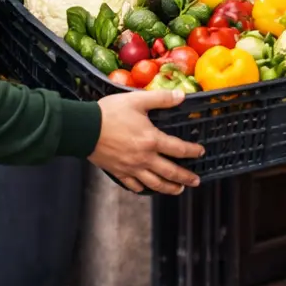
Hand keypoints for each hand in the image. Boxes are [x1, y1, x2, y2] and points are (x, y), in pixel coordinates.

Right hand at [91, 89, 205, 194]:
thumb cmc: (110, 113)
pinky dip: (142, 188)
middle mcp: (144, 158)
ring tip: (178, 190)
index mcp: (151, 140)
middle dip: (185, 177)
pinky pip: (133, 185)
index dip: (192, 151)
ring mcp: (131, 168)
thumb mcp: (137, 100)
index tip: (200, 152)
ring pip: (154, 183)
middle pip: (170, 172)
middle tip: (196, 181)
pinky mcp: (118, 172)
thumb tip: (182, 96)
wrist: (84, 128)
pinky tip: (146, 188)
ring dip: (169, 188)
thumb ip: (161, 98)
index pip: (178, 149)